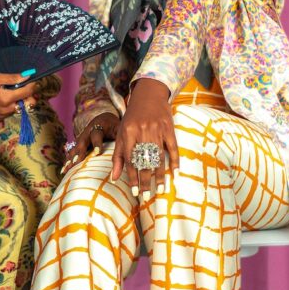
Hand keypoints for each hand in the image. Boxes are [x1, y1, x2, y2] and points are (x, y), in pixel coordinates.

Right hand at [0, 72, 36, 119]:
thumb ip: (12, 78)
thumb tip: (27, 76)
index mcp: (6, 99)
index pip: (27, 93)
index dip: (33, 86)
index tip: (34, 80)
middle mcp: (6, 110)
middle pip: (27, 104)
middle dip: (29, 95)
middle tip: (25, 86)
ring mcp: (2, 115)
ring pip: (20, 108)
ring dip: (20, 99)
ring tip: (13, 90)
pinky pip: (11, 111)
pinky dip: (13, 104)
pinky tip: (6, 96)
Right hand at [62, 112, 120, 172]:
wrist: (104, 119)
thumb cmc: (114, 125)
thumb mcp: (118, 129)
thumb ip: (119, 138)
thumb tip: (125, 152)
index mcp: (99, 125)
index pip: (97, 134)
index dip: (96, 143)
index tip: (97, 152)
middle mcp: (88, 131)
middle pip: (82, 142)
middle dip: (79, 153)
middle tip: (76, 163)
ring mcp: (82, 137)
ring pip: (75, 148)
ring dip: (70, 158)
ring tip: (66, 169)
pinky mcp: (79, 143)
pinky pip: (73, 151)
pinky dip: (68, 160)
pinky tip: (64, 169)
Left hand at [111, 79, 178, 198]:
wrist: (148, 95)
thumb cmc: (132, 118)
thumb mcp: (121, 134)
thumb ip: (118, 157)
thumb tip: (114, 179)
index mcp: (128, 133)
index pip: (130, 160)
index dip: (133, 178)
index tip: (136, 192)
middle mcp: (142, 132)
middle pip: (145, 161)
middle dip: (146, 180)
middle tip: (148, 194)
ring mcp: (157, 130)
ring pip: (158, 157)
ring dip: (160, 175)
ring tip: (160, 189)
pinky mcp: (169, 128)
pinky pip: (173, 148)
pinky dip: (175, 161)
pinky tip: (175, 173)